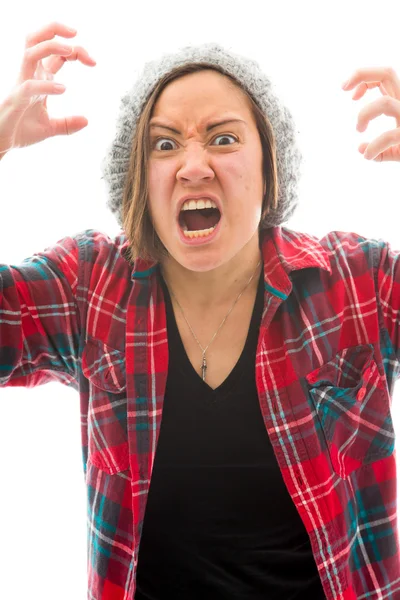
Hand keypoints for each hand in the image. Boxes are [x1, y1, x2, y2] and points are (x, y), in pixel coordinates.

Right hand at [0, 21, 95, 154]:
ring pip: (31, 51)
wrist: (3, 143)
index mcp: (39, 78)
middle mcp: (30, 75)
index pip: (56, 54)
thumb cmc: (21, 130)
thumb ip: (68, 124)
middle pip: (37, 39)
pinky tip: (63, 89)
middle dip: (55, 30)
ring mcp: (22, 84)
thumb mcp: (50, 128)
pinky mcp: (17, 99)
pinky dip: (47, 85)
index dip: (76, 51)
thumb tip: (87, 121)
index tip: (93, 62)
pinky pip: (30, 85)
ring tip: (70, 50)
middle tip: (76, 33)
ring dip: (51, 46)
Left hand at [342, 67, 399, 161]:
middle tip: (343, 88)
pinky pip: (389, 136)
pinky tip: (369, 156)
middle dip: (362, 74)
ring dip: (364, 116)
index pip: (385, 76)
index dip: (365, 78)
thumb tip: (361, 149)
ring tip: (359, 130)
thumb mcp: (399, 150)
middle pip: (387, 72)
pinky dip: (374, 147)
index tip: (352, 95)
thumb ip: (381, 149)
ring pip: (383, 104)